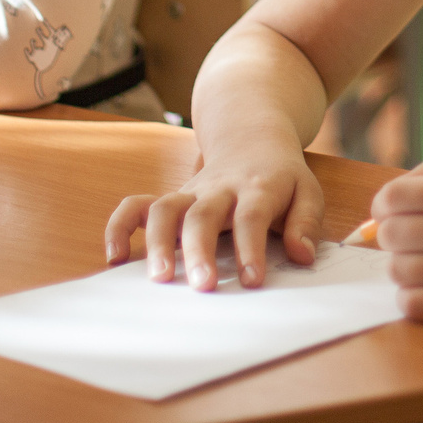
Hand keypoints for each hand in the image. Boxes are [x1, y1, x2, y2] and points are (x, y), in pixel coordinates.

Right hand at [105, 135, 324, 288]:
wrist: (251, 134)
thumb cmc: (281, 176)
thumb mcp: (307, 191)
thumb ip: (305, 222)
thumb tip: (303, 255)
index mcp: (257, 188)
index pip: (251, 216)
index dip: (250, 248)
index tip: (252, 281)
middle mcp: (219, 189)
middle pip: (203, 214)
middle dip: (200, 251)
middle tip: (202, 288)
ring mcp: (191, 192)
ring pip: (165, 209)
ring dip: (159, 242)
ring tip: (159, 278)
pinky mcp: (171, 198)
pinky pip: (137, 206)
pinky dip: (120, 227)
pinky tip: (116, 257)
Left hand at [369, 163, 422, 320]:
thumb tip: (385, 201)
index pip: (393, 197)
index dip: (383, 204)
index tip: (389, 210)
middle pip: (391, 235)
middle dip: (392, 234)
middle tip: (412, 237)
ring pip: (398, 271)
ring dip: (404, 265)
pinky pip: (414, 305)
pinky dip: (412, 297)